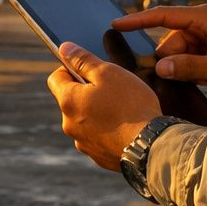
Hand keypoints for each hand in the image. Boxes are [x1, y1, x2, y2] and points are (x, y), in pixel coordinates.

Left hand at [46, 42, 161, 171]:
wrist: (150, 146)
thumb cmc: (130, 105)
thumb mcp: (108, 73)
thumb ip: (83, 60)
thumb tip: (64, 48)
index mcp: (68, 101)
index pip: (56, 78)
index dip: (71, 68)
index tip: (90, 68)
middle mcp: (69, 125)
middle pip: (71, 99)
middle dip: (87, 91)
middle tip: (112, 88)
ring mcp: (83, 143)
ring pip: (85, 119)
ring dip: (97, 111)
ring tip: (122, 109)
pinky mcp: (98, 156)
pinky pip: (98, 137)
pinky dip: (107, 130)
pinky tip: (126, 127)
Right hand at [113, 5, 206, 93]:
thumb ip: (189, 67)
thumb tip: (159, 68)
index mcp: (203, 18)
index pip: (163, 16)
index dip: (138, 20)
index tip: (116, 24)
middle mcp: (198, 22)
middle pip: (168, 42)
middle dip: (170, 62)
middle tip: (186, 77)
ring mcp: (200, 35)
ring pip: (174, 54)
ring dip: (182, 68)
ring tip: (203, 78)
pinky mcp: (202, 47)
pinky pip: (183, 59)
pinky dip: (189, 70)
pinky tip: (206, 78)